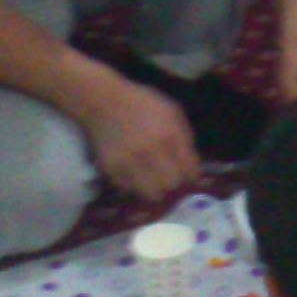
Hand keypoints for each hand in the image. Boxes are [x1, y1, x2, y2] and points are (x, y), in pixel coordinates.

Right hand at [76, 76, 201, 201]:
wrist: (104, 102)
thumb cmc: (143, 104)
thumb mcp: (172, 111)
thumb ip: (185, 137)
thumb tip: (192, 164)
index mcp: (170, 136)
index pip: (190, 170)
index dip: (191, 175)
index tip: (188, 175)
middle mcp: (151, 152)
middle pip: (172, 185)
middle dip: (174, 182)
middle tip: (170, 176)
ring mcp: (130, 163)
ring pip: (152, 194)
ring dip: (155, 189)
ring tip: (153, 180)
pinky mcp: (112, 171)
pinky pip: (131, 190)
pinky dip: (136, 186)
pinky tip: (136, 175)